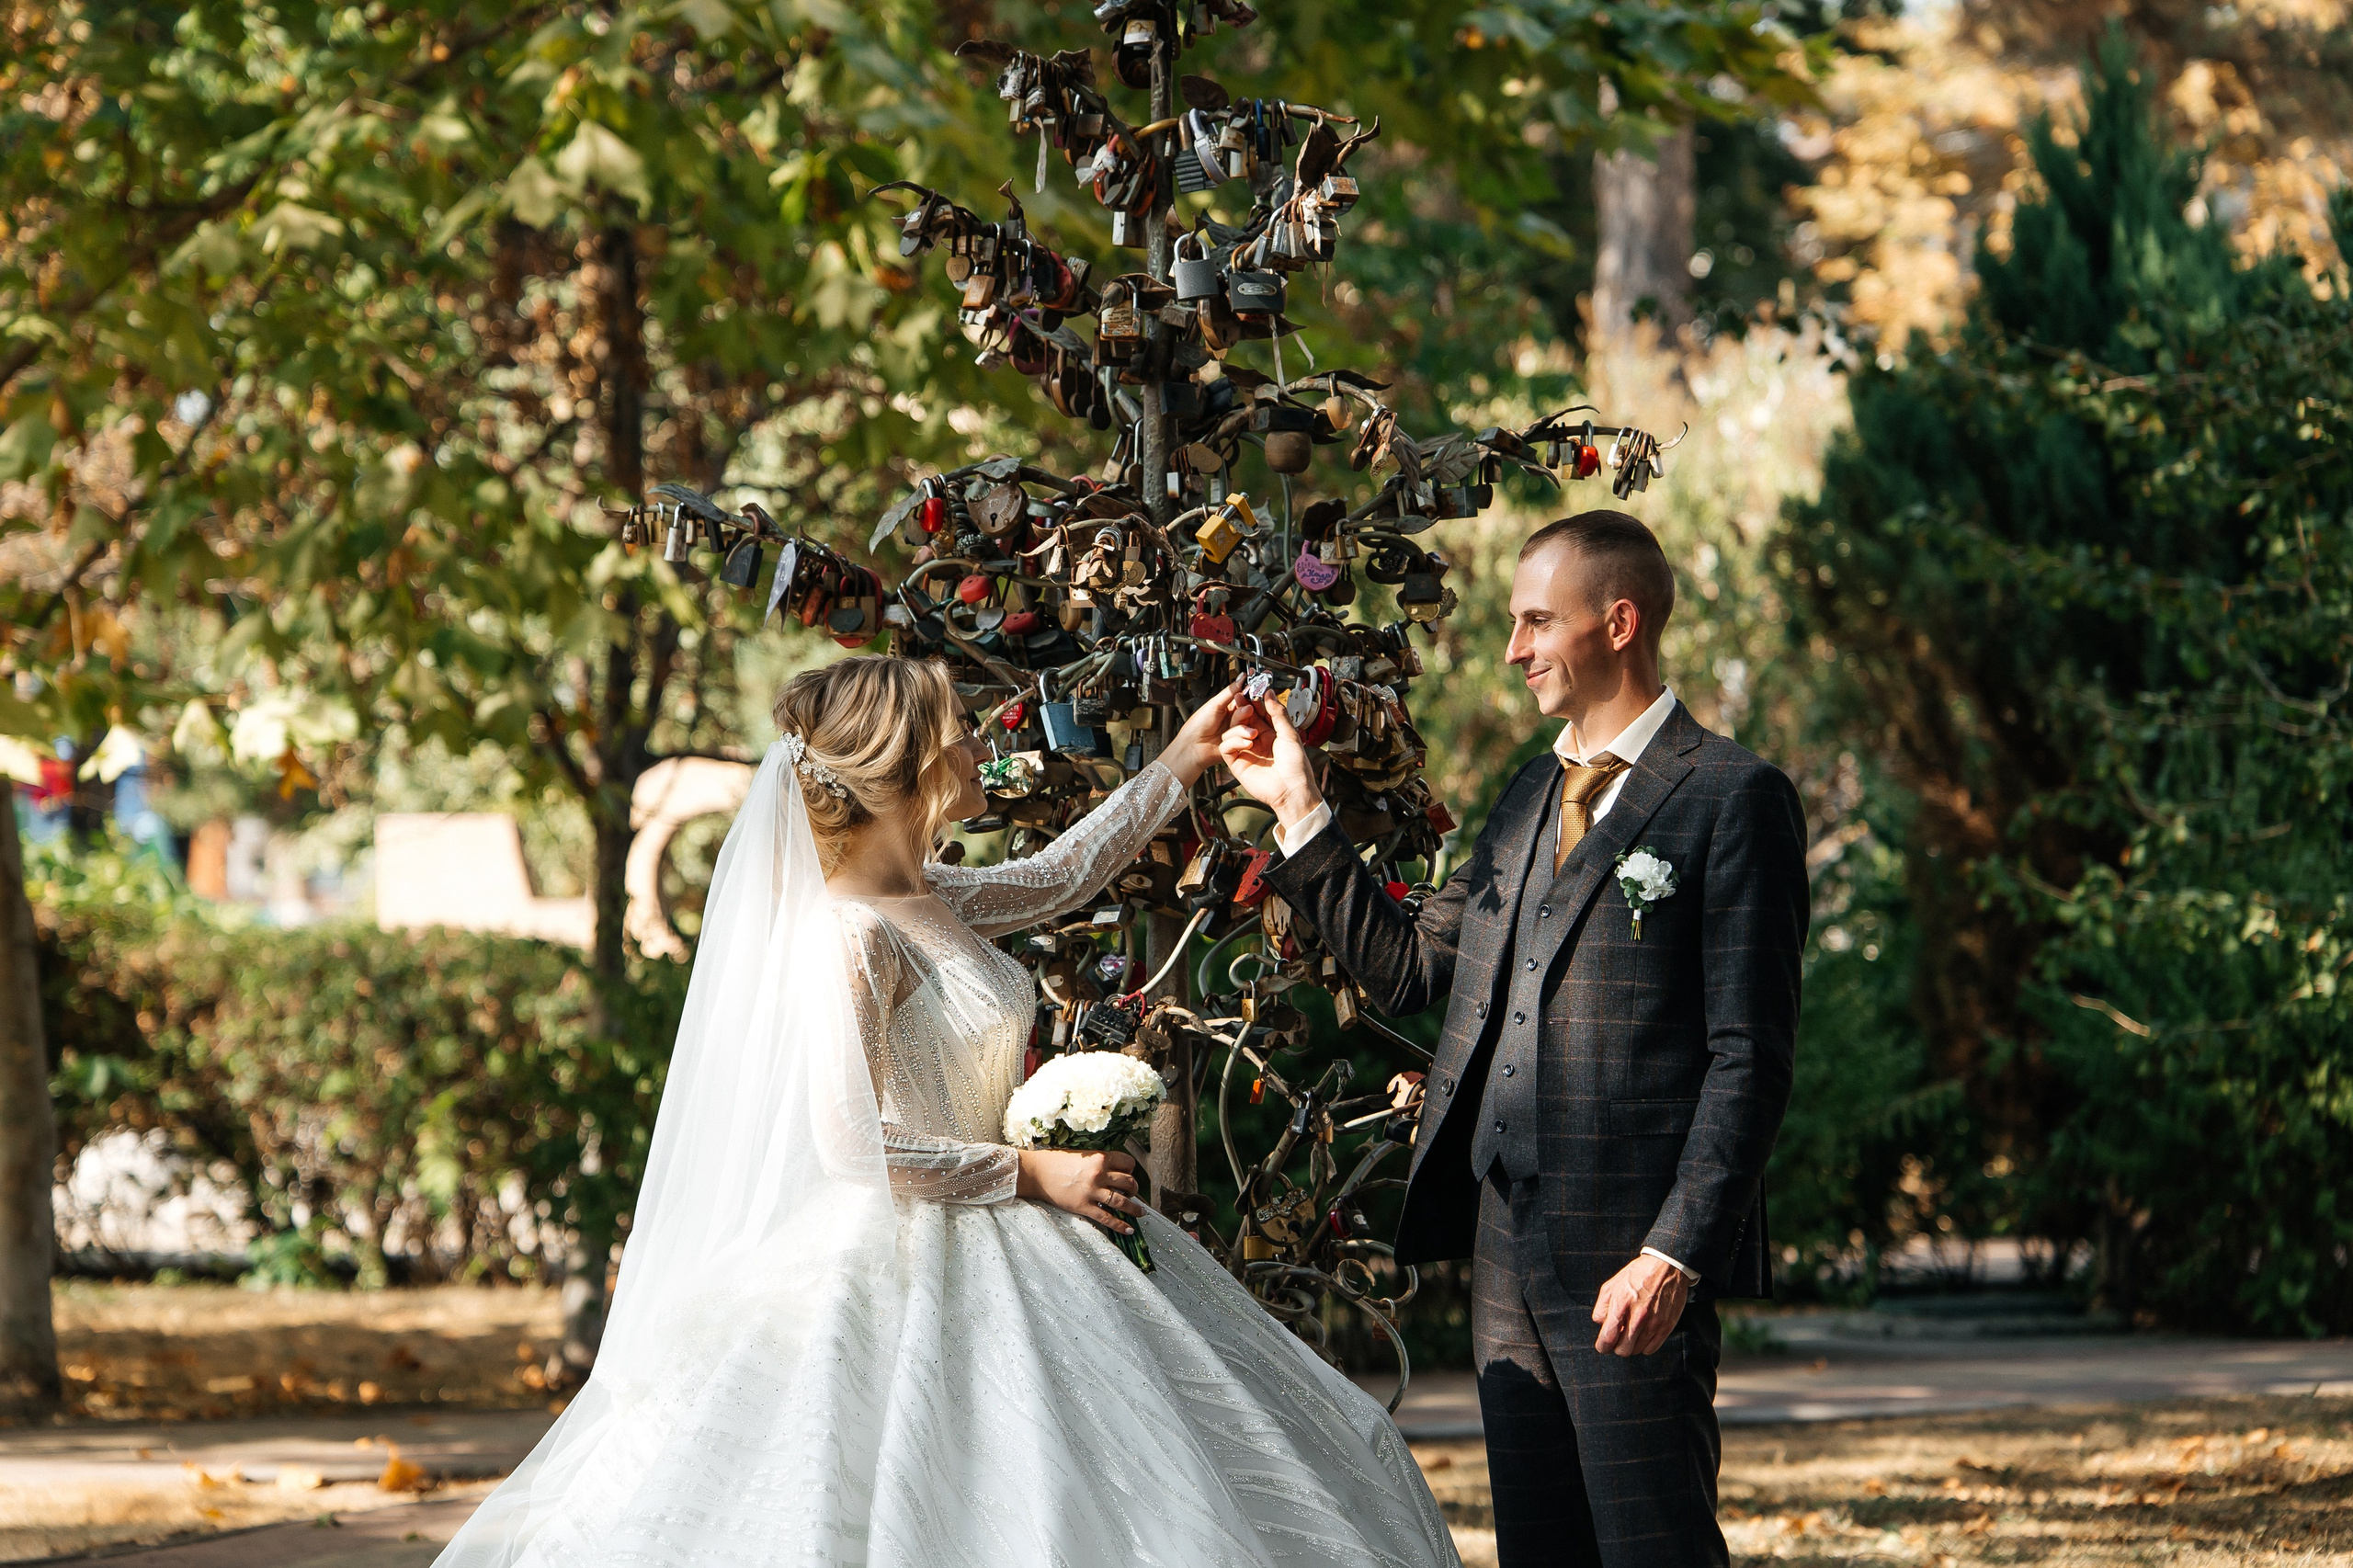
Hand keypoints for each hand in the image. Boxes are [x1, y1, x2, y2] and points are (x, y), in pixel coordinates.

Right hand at [1016, 1148, 1142, 1234]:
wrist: (1036, 1172)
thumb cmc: (1056, 1161)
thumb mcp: (1082, 1156)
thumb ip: (1099, 1162)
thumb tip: (1114, 1172)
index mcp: (1100, 1158)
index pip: (1127, 1163)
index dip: (1131, 1170)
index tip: (1128, 1175)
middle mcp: (1099, 1174)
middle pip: (1129, 1182)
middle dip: (1134, 1189)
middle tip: (1132, 1194)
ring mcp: (1091, 1191)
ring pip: (1122, 1201)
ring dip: (1134, 1209)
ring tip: (1141, 1213)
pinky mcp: (1083, 1206)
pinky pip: (1107, 1218)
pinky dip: (1120, 1225)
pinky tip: (1129, 1229)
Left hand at [1159, 680, 1247, 786]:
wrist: (1193, 747)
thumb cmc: (1198, 725)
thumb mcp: (1214, 704)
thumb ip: (1230, 691)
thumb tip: (1241, 677)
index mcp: (1229, 706)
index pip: (1244, 698)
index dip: (1250, 696)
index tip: (1255, 693)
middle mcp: (1234, 718)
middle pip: (1248, 712)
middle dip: (1245, 711)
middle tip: (1246, 710)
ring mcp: (1237, 731)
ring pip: (1247, 725)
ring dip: (1242, 725)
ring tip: (1238, 728)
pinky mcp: (1239, 744)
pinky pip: (1246, 738)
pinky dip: (1241, 737)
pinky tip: (1238, 738)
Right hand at [1216, 690, 1324, 835]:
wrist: (1291, 789)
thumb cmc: (1296, 766)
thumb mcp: (1289, 733)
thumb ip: (1278, 713)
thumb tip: (1270, 694)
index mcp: (1271, 735)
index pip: (1257, 714)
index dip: (1253, 703)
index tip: (1250, 692)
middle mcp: (1258, 742)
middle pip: (1242, 721)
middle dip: (1241, 710)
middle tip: (1242, 700)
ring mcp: (1247, 752)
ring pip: (1231, 732)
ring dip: (1239, 727)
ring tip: (1253, 732)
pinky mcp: (1237, 763)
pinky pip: (1226, 747)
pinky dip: (1233, 741)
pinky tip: (1247, 742)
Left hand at [1591, 1253, 1688, 1356]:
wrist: (1667, 1267)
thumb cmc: (1637, 1275)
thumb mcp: (1612, 1285)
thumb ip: (1602, 1307)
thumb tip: (1601, 1324)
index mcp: (1621, 1303)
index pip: (1608, 1337)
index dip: (1602, 1346)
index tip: (1602, 1346)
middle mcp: (1638, 1316)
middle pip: (1623, 1350)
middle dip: (1616, 1346)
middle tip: (1617, 1337)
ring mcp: (1654, 1323)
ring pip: (1636, 1350)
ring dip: (1631, 1345)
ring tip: (1631, 1332)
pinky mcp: (1666, 1326)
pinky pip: (1651, 1349)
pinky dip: (1644, 1345)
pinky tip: (1642, 1333)